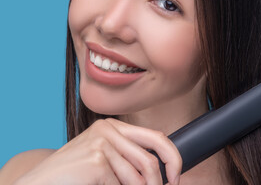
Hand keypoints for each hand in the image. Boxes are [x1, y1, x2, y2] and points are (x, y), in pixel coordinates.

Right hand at [14, 118, 181, 184]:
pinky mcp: (97, 159)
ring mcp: (102, 141)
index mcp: (113, 126)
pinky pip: (122, 184)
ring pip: (140, 173)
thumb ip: (129, 158)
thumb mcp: (105, 159)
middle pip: (153, 153)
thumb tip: (161, 171)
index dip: (172, 157)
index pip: (156, 136)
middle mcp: (109, 128)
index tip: (175, 176)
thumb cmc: (73, 175)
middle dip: (164, 176)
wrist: (39, 183)